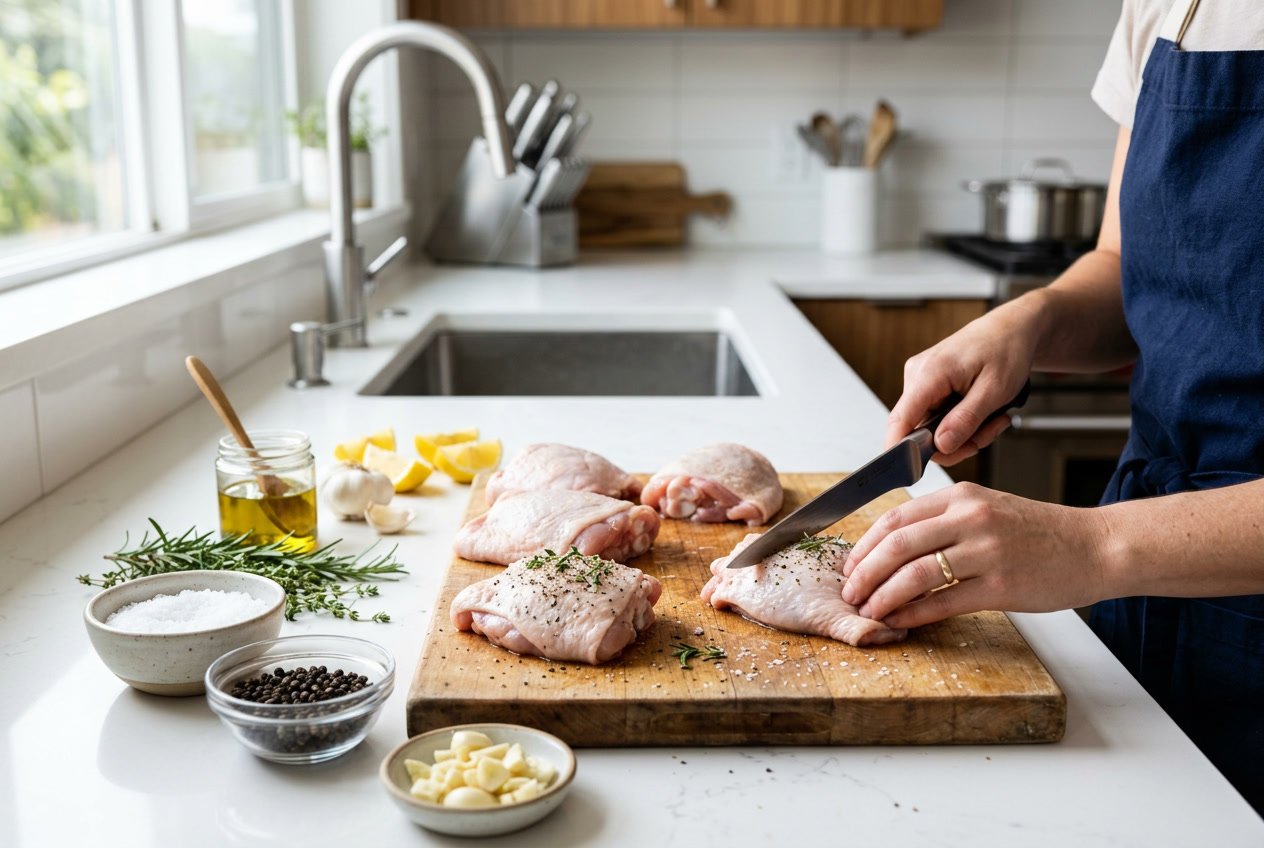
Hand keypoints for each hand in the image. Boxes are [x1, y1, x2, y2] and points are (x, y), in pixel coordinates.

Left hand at [840, 483, 1109, 628]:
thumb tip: (893, 549)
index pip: (894, 518)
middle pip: (896, 545)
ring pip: (914, 574)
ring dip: (883, 597)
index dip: (863, 545)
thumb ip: (944, 522)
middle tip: (849, 593)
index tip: (849, 566)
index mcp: (961, 496)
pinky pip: (943, 602)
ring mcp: (986, 551)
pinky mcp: (1001, 585)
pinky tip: (900, 621)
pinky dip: (914, 614)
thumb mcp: (987, 509)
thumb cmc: (1039, 532)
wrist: (1095, 546)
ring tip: (868, 611)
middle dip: (864, 573)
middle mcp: (970, 518)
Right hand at [886, 302, 1041, 464]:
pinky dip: (960, 423)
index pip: (900, 419)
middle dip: (955, 442)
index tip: (910, 472)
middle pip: (918, 430)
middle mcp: (917, 376)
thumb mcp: (994, 391)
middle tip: (987, 434)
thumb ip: (966, 420)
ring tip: (992, 420)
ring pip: (930, 427)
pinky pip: (936, 417)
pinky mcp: (928, 385)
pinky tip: (981, 413)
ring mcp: (920, 380)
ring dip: (962, 433)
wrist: (1011, 329)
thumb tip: (940, 446)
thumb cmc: (1006, 351)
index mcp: (929, 373)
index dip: (900, 449)